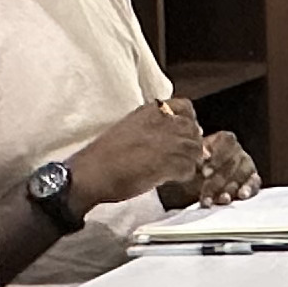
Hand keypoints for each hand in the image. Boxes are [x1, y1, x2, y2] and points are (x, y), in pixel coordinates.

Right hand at [71, 96, 205, 212]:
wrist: (92, 173)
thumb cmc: (104, 155)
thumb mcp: (130, 128)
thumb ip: (152, 128)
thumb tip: (171, 138)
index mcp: (151, 109)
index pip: (186, 107)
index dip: (188, 123)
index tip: (182, 135)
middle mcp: (164, 120)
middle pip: (194, 130)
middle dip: (190, 145)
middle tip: (179, 158)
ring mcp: (169, 140)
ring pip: (195, 150)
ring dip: (187, 162)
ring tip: (172, 170)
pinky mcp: (171, 162)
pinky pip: (189, 169)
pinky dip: (182, 176)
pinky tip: (167, 179)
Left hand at [190, 131, 259, 204]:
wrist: (197, 184)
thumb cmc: (193, 170)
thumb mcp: (190, 162)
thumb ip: (196, 157)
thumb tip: (204, 156)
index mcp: (223, 139)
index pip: (226, 142)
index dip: (217, 158)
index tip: (205, 173)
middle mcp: (237, 150)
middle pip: (232, 162)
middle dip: (218, 181)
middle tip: (207, 195)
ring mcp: (247, 164)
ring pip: (243, 174)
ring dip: (231, 188)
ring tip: (222, 199)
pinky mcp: (253, 180)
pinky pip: (254, 182)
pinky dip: (249, 188)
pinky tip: (242, 195)